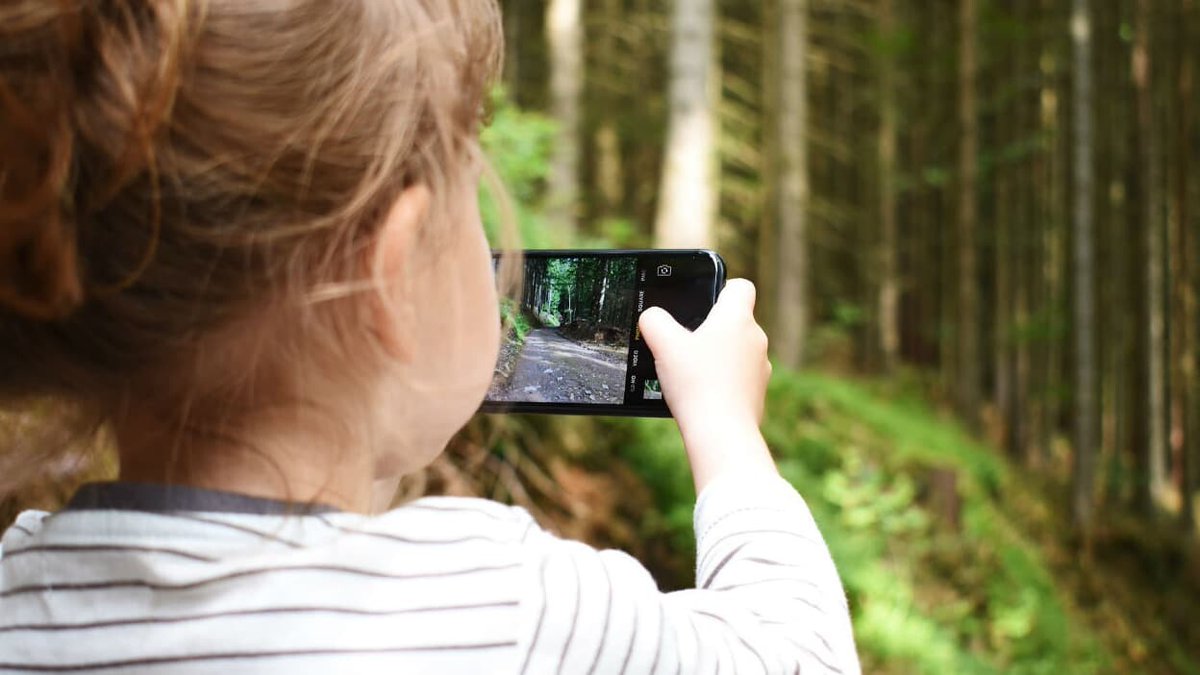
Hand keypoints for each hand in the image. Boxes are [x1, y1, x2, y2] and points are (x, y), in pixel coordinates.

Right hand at [638, 279, 776, 491]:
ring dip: (717, 357)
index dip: (721, 289)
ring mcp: (760, 368)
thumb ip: (653, 321)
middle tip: (685, 343)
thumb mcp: (663, 344)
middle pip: (735, 322)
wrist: (721, 433)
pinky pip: (738, 379)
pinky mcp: (757, 394)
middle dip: (711, 329)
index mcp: (737, 318)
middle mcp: (756, 340)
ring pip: (737, 352)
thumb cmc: (696, 383)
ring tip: (690, 373)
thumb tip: (651, 317)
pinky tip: (701, 395)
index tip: (703, 302)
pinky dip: (722, 382)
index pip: (740, 287)